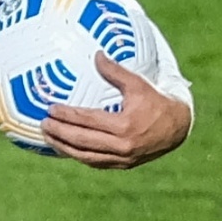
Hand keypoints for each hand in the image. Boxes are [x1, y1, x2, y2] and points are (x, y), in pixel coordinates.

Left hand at [40, 57, 192, 169]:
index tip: (51, 109)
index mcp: (124, 126)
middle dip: (59, 133)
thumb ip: (115, 72)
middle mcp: (122, 146)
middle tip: (43, 124)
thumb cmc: (156, 103)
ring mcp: (122, 159)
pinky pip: (96, 163)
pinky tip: (66, 148)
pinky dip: (79, 156)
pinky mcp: (123, 165)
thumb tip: (96, 55)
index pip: (88, 121)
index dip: (67, 116)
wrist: (178, 129)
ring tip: (49, 137)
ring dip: (65, 148)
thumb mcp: (138, 85)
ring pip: (86, 156)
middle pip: (82, 141)